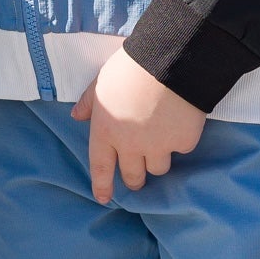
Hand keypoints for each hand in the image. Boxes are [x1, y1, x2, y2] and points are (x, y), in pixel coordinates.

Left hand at [71, 53, 206, 204]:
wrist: (170, 61)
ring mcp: (159, 146)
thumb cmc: (131, 68)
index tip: (104, 198)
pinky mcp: (183, 141)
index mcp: (106, 131)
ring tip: (162, 139)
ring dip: (158, 159)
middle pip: (133, 176)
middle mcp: (131, 145)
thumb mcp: (101, 81)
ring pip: (158, 168)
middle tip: (137, 177)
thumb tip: (76, 116)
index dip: (102, 185)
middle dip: (134, 179)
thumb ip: (89, 102)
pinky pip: (181, 149)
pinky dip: (180, 140)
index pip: (100, 167)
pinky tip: (180, 121)